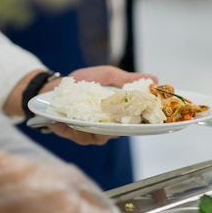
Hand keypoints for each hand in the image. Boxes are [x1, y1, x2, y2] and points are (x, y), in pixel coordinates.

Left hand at [40, 65, 157, 143]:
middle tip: (118, 115)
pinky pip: (80, 136)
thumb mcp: (109, 75)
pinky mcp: (76, 135)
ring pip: (101, 137)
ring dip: (97, 128)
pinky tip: (68, 122)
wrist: (56, 87)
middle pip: (120, 132)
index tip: (149, 116)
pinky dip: (76, 129)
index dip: (145, 121)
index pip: (137, 122)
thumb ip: (129, 79)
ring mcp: (93, 132)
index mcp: (120, 113)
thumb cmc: (86, 81)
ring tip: (92, 117)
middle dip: (121, 126)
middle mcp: (109, 126)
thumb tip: (155, 79)